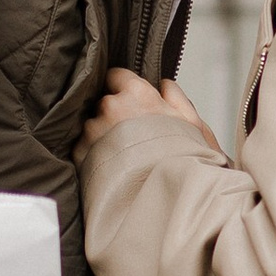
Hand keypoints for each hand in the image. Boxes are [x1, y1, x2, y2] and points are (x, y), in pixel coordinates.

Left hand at [78, 70, 213, 157]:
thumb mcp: (194, 125)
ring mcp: (92, 130)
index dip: (122, 88)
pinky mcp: (81, 153)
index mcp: (137, 94)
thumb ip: (176, 97)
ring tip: (125, 157)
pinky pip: (84, 147)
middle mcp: (110, 107)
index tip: (129, 101)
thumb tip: (164, 84)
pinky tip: (114, 168)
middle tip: (134, 136)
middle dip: (115, 115)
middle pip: (104, 102)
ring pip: (93, 126)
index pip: (116, 75)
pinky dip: (95, 155)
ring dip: (103, 136)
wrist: (164, 199)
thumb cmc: (182, 163)